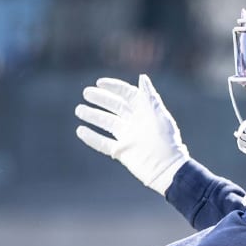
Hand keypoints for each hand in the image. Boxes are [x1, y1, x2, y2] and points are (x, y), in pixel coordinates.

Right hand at [75, 74, 189, 195]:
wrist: (166, 168)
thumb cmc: (166, 140)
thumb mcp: (158, 115)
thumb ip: (149, 97)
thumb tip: (142, 77)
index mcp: (145, 111)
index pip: (127, 94)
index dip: (114, 87)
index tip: (98, 82)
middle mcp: (135, 122)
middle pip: (115, 107)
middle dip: (100, 99)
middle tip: (86, 93)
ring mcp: (128, 137)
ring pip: (107, 123)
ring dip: (93, 116)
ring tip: (79, 110)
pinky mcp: (122, 152)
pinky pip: (103, 143)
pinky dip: (92, 137)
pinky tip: (80, 131)